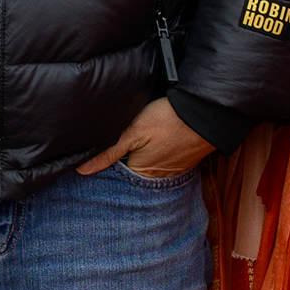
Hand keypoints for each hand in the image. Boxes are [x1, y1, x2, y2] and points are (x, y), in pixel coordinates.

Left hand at [82, 96, 212, 182]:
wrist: (207, 113)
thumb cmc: (169, 120)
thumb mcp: (133, 131)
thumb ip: (108, 151)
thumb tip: (81, 169)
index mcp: (142, 173)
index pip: (115, 171)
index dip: (107, 158)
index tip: (99, 147)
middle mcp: (157, 177)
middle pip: (131, 168)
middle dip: (123, 157)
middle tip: (122, 139)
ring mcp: (172, 169)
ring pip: (147, 162)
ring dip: (141, 153)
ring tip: (141, 137)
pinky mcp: (182, 159)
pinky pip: (163, 158)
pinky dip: (157, 150)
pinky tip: (157, 138)